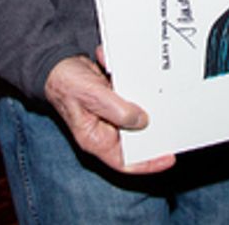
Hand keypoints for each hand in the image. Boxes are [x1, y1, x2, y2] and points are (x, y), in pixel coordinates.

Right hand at [43, 53, 176, 174]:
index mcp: (96, 138)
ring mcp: (110, 114)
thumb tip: (142, 120)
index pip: (125, 161)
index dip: (148, 163)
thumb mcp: (92, 96)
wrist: (55, 64)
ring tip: (160, 90)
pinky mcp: (114, 98)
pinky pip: (130, 94)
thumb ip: (117, 110)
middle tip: (173, 119)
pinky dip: (133, 80)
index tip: (169, 157)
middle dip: (153, 128)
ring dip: (145, 100)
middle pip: (135, 137)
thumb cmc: (66, 84)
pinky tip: (130, 69)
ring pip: (135, 115)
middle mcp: (105, 129)